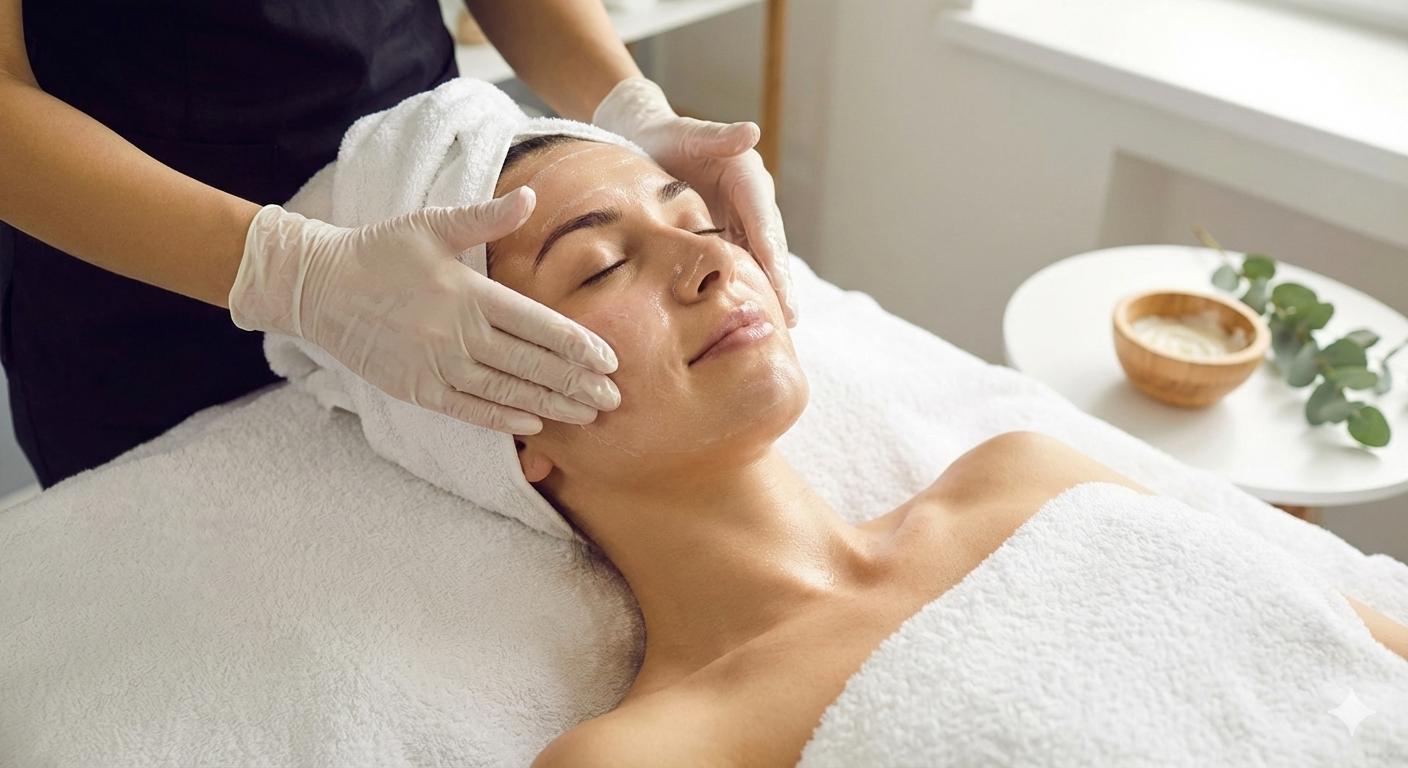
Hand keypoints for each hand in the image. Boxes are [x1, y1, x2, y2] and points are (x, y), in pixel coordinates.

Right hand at [228, 187, 620, 433]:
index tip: (609, 360)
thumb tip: (530, 196)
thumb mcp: (432, 225)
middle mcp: (457, 335)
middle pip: (530, 365)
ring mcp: (436, 366)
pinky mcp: (416, 389)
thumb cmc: (381, 251)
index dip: (577, 345)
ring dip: (549, 406)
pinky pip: (468, 409)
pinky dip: (501, 419)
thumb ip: (485, 217)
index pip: (537, 325)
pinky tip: (533, 425)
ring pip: (506, 392)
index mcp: (469, 294)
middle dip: (576, 383)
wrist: (320, 287)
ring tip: (586, 416)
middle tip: (614, 399)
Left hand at [593, 77, 797, 325]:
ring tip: (778, 323)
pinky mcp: (724, 232)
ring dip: (769, 290)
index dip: (773, 255)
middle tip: (789, 318)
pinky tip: (746, 311)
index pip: (764, 224)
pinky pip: (739, 261)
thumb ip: (718, 136)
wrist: (645, 139)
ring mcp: (739, 220)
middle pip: (770, 248)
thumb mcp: (688, 133)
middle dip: (780, 283)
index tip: (780, 284)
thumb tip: (753, 131)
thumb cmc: (665, 135)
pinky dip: (746, 285)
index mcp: (748, 180)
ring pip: (758, 260)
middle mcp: (751, 203)